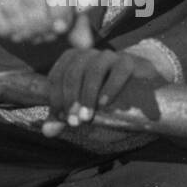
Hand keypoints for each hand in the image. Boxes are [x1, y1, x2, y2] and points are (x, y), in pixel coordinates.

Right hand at [0, 0, 92, 46]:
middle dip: (40, 26)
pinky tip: (16, 32)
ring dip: (24, 31)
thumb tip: (85, 44)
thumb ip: (77, 21)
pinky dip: (6, 30)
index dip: (61, 11)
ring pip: (11, 10)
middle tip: (46, 36)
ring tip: (33, 36)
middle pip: (31, 0)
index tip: (61, 28)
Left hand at [42, 49, 163, 136]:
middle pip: (73, 72)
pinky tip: (105, 104)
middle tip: (74, 122)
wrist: (139, 90)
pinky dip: (110, 88)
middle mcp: (89, 55)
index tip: (60, 118)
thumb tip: (47, 132)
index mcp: (72, 61)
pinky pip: (119, 71)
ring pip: (94, 70)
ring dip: (88, 96)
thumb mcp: (82, 108)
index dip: (55, 97)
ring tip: (87, 117)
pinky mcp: (129, 62)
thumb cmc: (104, 98)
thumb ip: (65, 117)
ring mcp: (109, 56)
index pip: (57, 75)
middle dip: (70, 99)